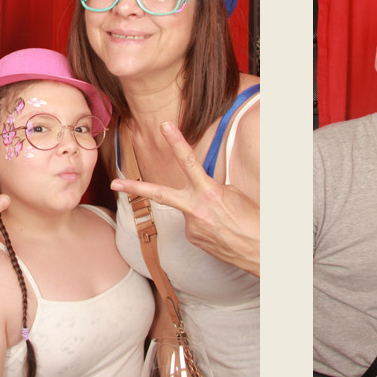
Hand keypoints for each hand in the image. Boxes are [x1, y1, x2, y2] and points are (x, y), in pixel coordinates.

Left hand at [112, 121, 258, 275]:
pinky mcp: (192, 239)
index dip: (176, 142)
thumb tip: (199, 191)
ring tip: (225, 221)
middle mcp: (195, 210)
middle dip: (135, 189)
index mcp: (208, 193)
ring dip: (202, 211)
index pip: (189, 162)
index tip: (164, 126)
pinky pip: (194, 224)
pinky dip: (205, 223)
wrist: (261, 251)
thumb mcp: (234, 195)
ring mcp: (191, 227)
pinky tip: (220, 230)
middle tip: (114, 184)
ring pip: (188, 209)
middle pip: (160, 194)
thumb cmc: (253, 220)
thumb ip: (211, 188)